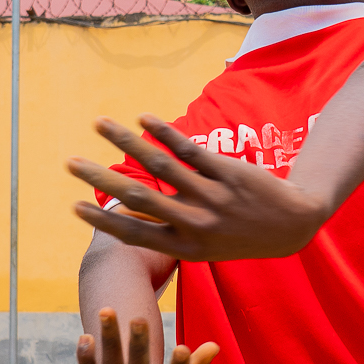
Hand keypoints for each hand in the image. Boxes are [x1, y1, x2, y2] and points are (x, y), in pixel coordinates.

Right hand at [69, 117, 332, 262]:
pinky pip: (190, 149)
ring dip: (126, 142)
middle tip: (70, 162)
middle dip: (100, 176)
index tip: (73, 205)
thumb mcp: (206, 246)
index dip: (102, 219)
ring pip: (162, 167)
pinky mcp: (228, 172)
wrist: (293, 225)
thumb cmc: (240, 235)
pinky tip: (143, 117)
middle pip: (138, 197)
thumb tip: (130, 212)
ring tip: (100, 124)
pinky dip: (164, 131)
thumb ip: (170, 230)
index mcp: (185, 247)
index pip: (134, 233)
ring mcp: (212, 197)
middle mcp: (196, 223)